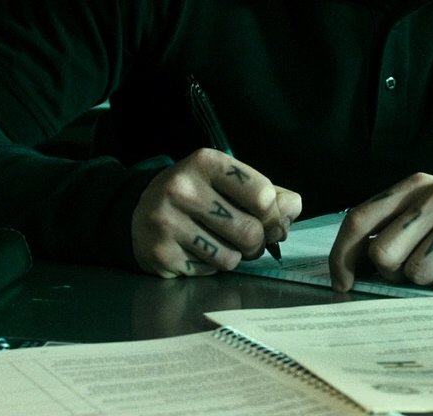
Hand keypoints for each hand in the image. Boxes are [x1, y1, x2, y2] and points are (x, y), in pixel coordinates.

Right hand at [130, 148, 301, 277]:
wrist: (139, 211)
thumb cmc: (198, 195)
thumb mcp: (229, 182)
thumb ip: (267, 193)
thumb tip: (293, 208)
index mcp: (206, 162)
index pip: (262, 195)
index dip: (274, 215)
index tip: (270, 220)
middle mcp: (182, 188)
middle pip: (250, 231)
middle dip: (257, 242)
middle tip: (249, 240)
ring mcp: (167, 221)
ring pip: (230, 257)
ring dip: (234, 257)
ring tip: (221, 243)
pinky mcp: (160, 252)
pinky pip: (208, 271)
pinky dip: (210, 266)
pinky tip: (197, 251)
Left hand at [329, 174, 432, 293]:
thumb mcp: (424, 213)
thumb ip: (389, 229)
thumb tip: (349, 271)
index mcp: (413, 185)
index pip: (360, 220)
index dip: (343, 255)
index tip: (342, 282)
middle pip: (384, 253)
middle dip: (394, 272)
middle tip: (415, 268)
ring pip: (417, 273)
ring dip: (430, 280)